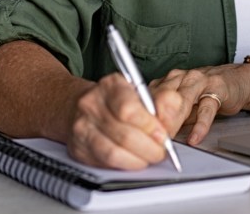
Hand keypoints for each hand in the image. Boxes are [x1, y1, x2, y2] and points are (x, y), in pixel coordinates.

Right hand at [63, 72, 188, 169]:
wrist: (83, 105)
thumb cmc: (117, 100)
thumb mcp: (142, 92)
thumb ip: (163, 102)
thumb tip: (171, 118)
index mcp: (110, 85)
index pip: (128, 109)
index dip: (150, 126)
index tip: (163, 134)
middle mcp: (91, 104)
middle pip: (124, 135)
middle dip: (149, 148)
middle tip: (160, 151)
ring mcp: (82, 127)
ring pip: (114, 153)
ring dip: (139, 160)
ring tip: (149, 156)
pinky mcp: (79, 148)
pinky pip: (105, 163)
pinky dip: (125, 165)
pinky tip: (134, 159)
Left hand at [151, 63, 249, 144]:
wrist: (235, 81)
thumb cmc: (205, 94)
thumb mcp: (182, 105)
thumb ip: (168, 117)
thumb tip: (150, 136)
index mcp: (168, 80)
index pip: (150, 97)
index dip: (143, 116)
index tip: (138, 134)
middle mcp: (181, 77)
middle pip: (162, 97)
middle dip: (155, 120)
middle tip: (151, 139)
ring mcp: (199, 81)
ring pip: (182, 100)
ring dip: (173, 121)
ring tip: (169, 138)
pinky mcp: (217, 89)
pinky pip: (206, 109)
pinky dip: (200, 125)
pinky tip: (195, 137)